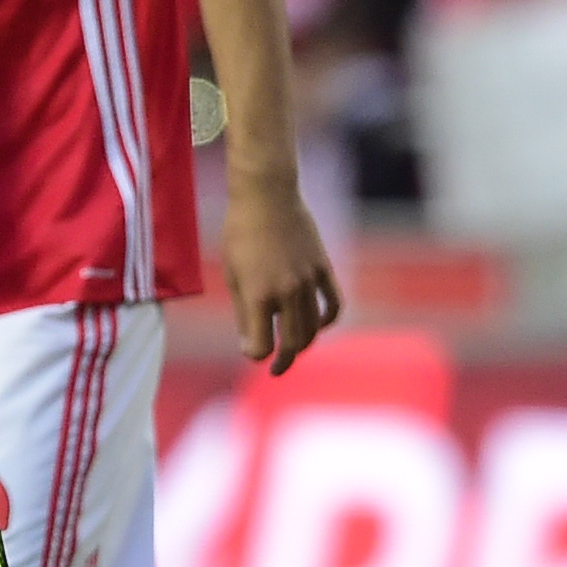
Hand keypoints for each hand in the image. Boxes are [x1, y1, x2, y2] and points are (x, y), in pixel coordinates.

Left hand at [220, 180, 341, 374]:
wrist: (266, 197)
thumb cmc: (240, 234)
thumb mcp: (233, 274)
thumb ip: (244, 312)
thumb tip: (250, 345)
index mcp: (259, 295)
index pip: (262, 345)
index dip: (255, 354)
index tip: (250, 351)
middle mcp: (287, 292)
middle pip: (293, 342)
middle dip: (283, 360)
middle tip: (275, 369)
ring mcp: (309, 281)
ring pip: (314, 328)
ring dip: (304, 343)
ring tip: (292, 350)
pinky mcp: (324, 269)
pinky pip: (334, 305)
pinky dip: (328, 321)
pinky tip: (317, 327)